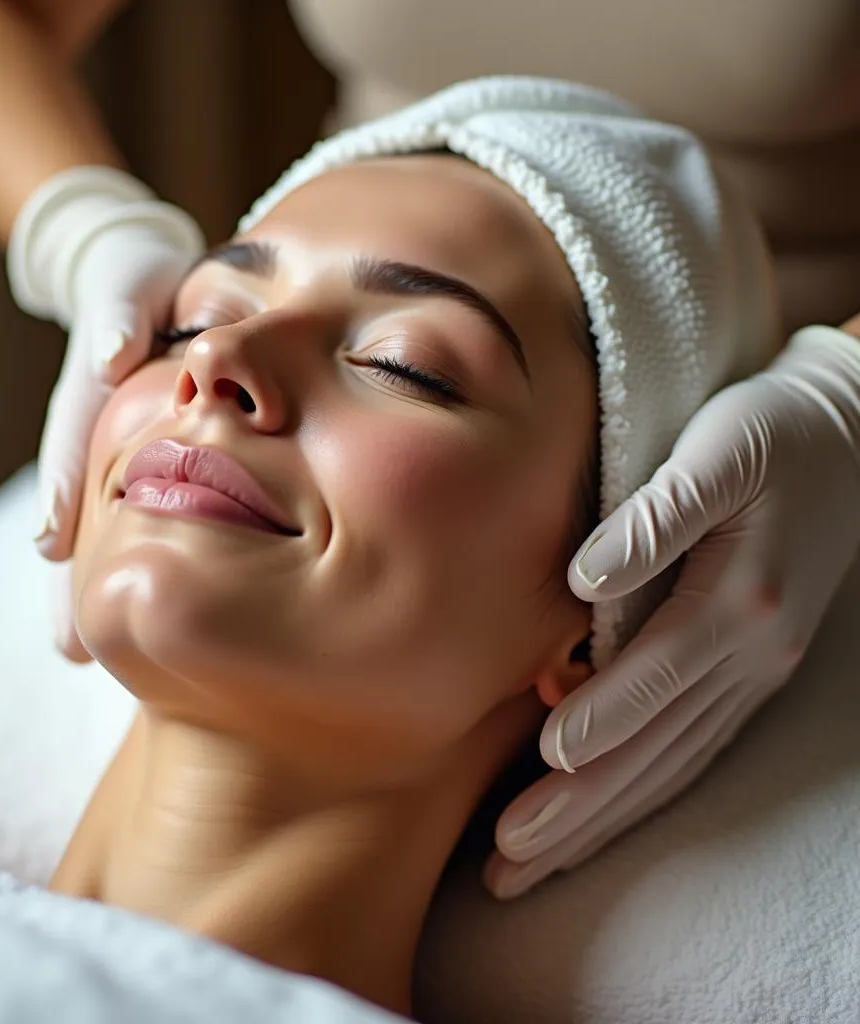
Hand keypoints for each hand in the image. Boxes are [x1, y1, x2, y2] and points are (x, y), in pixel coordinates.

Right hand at [7, 167, 203, 656]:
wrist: (138, 281)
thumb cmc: (136, 284)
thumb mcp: (127, 288)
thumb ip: (117, 319)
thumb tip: (111, 359)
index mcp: (89, 396)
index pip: (72, 447)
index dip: (66, 494)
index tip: (54, 547)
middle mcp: (92, 435)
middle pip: (73, 509)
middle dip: (67, 578)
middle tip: (70, 646)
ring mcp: (110, 455)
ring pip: (96, 526)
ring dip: (86, 587)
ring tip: (81, 653)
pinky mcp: (139, 466)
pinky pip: (125, 521)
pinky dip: (119, 566)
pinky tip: (127, 610)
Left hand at [485, 322, 859, 899]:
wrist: (845, 441)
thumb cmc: (766, 437)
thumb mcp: (716, 453)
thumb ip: (656, 516)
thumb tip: (586, 578)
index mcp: (740, 601)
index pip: (656, 678)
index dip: (600, 720)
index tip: (540, 762)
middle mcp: (751, 654)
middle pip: (656, 748)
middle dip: (580, 808)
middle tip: (508, 861)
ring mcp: (753, 673)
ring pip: (670, 765)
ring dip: (599, 820)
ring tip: (531, 863)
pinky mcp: (747, 675)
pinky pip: (691, 751)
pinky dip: (640, 792)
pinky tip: (597, 818)